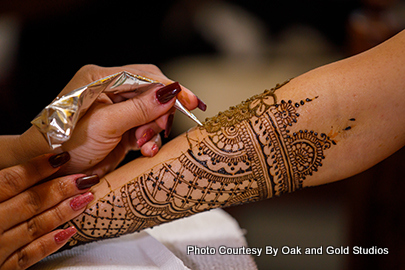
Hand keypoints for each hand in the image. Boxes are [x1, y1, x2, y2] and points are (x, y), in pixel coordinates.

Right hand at [0, 153, 98, 269]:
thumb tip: (22, 170)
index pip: (9, 181)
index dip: (37, 168)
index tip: (61, 156)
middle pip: (28, 203)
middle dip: (60, 189)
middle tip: (84, 177)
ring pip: (33, 226)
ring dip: (63, 211)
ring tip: (85, 197)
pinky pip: (27, 257)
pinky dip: (49, 244)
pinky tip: (69, 231)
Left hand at [19, 64, 203, 175]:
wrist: (50, 171)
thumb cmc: (66, 144)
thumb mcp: (105, 125)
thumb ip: (139, 109)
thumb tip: (171, 93)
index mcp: (100, 78)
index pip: (145, 75)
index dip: (170, 88)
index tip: (190, 102)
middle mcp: (110, 89)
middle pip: (151, 94)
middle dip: (160, 114)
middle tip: (160, 131)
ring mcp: (116, 109)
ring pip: (151, 113)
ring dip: (153, 130)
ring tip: (143, 145)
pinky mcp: (121, 127)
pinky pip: (145, 128)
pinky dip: (148, 140)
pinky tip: (144, 150)